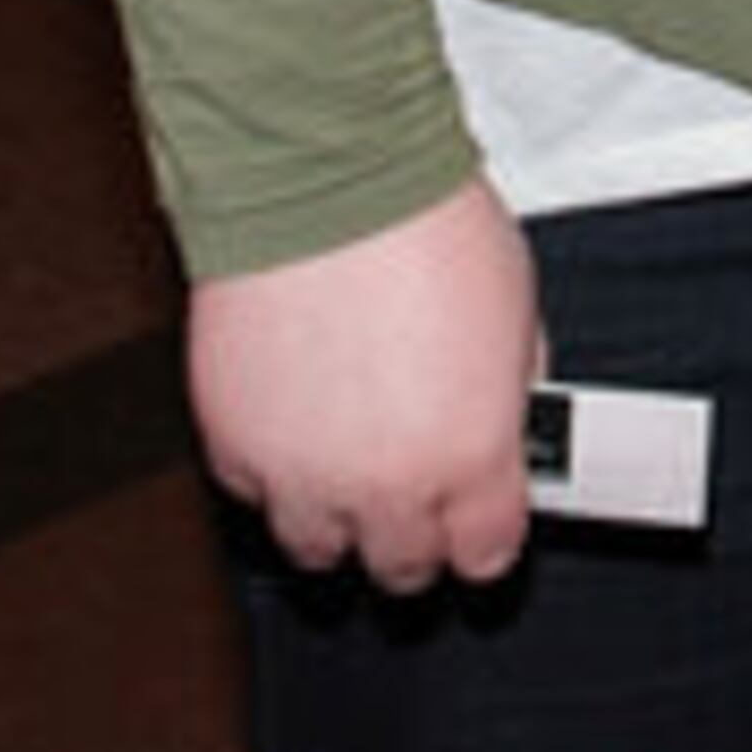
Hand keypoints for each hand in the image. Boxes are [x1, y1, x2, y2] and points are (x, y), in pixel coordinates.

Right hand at [188, 177, 542, 592]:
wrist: (329, 183)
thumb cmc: (427, 227)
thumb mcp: (516, 308)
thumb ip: (508, 387)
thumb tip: (505, 417)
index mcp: (469, 454)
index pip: (486, 554)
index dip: (487, 536)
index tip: (481, 522)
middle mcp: (385, 485)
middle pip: (402, 568)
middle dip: (416, 534)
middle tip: (419, 492)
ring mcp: (302, 477)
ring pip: (321, 550)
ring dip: (340, 515)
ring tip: (353, 459)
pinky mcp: (235, 451)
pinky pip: (256, 495)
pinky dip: (276, 470)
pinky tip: (299, 420)